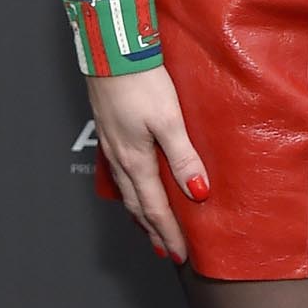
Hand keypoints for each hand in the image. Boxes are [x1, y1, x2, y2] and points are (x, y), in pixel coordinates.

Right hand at [86, 64, 208, 264]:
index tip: (180, 255)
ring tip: (150, 229)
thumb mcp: (169, 120)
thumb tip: (197, 192)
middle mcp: (120, 158)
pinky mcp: (110, 131)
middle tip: (166, 252)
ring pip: (127, 191)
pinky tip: (134, 186)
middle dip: (153, 232)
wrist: (110, 53)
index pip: (155, 209)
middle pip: (137, 206)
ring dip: (140, 214)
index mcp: (136, 160)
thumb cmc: (140, 81)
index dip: (168, 234)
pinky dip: (130, 191)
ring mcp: (112, 145)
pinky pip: (121, 173)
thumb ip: (183, 157)